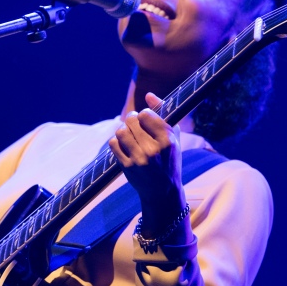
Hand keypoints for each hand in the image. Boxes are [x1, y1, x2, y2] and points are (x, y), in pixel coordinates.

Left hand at [109, 93, 187, 238]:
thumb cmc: (169, 160)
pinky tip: (124, 146)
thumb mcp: (173, 137)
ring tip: (129, 135)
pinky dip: (116, 142)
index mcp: (168, 141)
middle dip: (132, 120)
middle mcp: (153, 150)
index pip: (146, 114)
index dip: (144, 114)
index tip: (146, 120)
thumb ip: (163, 113)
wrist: (163, 191)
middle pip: (131, 120)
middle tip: (136, 127)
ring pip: (120, 130)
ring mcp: (139, 159)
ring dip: (123, 130)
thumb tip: (149, 95)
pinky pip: (113, 143)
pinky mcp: (127, 166)